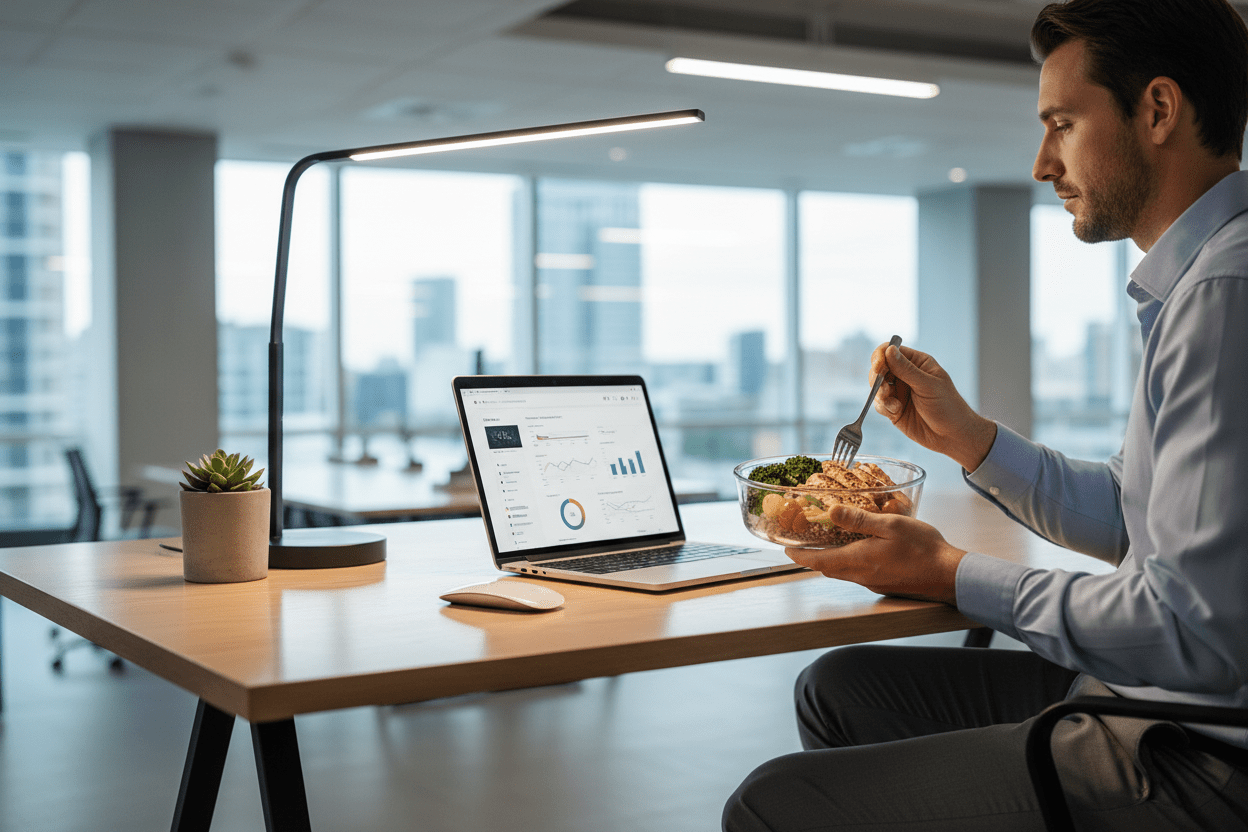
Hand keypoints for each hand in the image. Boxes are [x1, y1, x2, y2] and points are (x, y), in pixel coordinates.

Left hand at [784, 504, 965, 604]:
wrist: (950, 576)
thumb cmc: (924, 548)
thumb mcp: (890, 525)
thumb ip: (859, 519)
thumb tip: (831, 512)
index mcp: (858, 561)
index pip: (818, 561)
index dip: (798, 555)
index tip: (785, 549)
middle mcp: (861, 576)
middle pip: (827, 568)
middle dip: (811, 558)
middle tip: (802, 544)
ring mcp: (873, 583)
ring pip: (842, 572)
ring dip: (830, 560)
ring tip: (826, 544)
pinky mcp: (885, 585)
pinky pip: (858, 574)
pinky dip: (848, 563)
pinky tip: (857, 550)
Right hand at [870, 342, 996, 471]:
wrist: (952, 435)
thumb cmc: (948, 406)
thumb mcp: (928, 385)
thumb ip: (907, 369)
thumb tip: (888, 350)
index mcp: (917, 363)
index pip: (891, 351)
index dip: (881, 356)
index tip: (878, 368)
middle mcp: (906, 375)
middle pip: (880, 368)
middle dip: (877, 378)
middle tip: (883, 389)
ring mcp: (899, 392)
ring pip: (877, 386)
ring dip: (880, 394)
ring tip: (892, 403)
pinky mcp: (893, 409)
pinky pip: (879, 403)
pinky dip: (883, 407)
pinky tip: (896, 411)